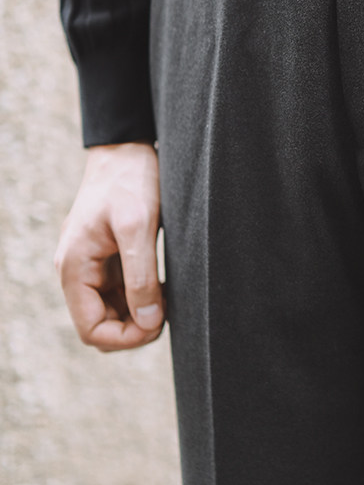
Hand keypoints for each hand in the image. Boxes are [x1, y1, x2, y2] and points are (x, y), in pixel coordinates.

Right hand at [54, 141, 164, 351]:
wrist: (128, 146)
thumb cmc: (130, 180)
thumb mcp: (138, 227)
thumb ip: (141, 276)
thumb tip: (149, 321)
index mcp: (74, 267)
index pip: (91, 329)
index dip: (125, 338)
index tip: (159, 325)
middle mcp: (77, 270)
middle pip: (100, 324)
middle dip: (133, 328)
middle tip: (168, 313)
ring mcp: (91, 264)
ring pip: (111, 310)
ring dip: (138, 314)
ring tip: (168, 300)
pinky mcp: (107, 256)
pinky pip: (119, 291)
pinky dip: (140, 296)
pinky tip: (164, 287)